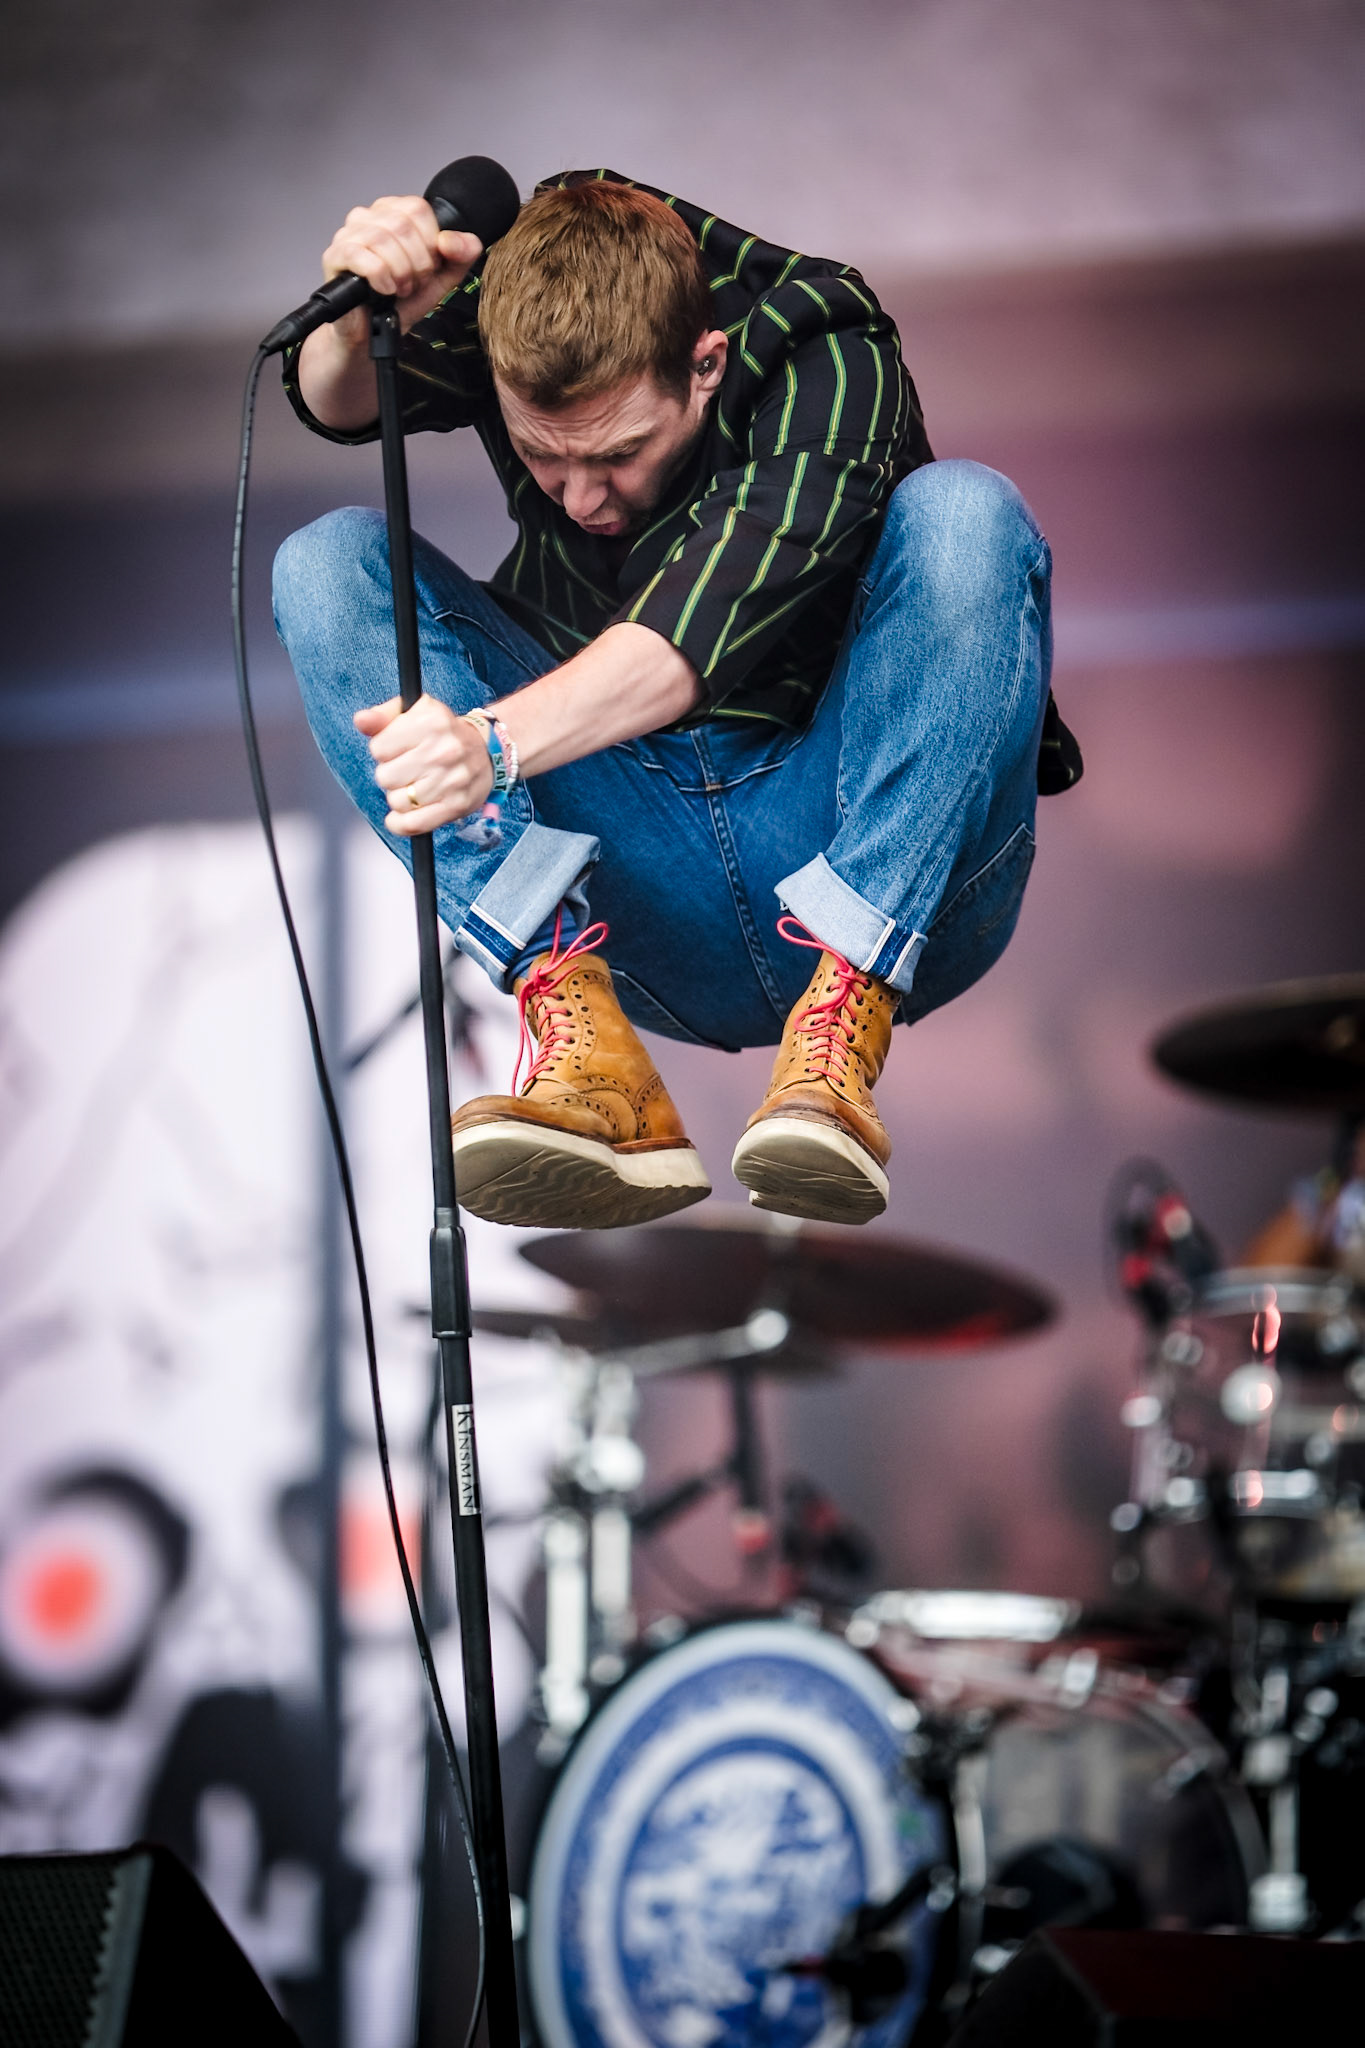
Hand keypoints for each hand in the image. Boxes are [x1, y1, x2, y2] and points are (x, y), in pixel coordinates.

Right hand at [320, 195, 481, 344]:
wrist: (378, 333)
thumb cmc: (402, 302)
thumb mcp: (441, 278)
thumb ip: (460, 257)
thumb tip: (468, 241)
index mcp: (393, 213)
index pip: (418, 208)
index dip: (431, 242)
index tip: (429, 267)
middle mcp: (368, 217)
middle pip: (403, 223)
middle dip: (418, 262)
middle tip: (413, 283)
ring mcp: (348, 234)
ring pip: (383, 238)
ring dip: (400, 272)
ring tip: (399, 289)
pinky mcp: (334, 256)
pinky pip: (361, 256)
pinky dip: (380, 277)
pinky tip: (384, 290)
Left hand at [356, 695, 493, 835]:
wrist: (486, 752)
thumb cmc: (442, 733)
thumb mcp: (414, 712)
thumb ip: (383, 716)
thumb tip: (361, 720)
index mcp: (430, 722)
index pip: (379, 748)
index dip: (382, 751)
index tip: (396, 750)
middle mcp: (443, 750)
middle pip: (385, 777)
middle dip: (390, 775)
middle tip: (406, 770)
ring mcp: (451, 780)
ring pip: (397, 801)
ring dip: (399, 797)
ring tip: (413, 787)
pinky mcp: (456, 805)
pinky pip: (414, 824)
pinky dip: (400, 824)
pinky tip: (399, 818)